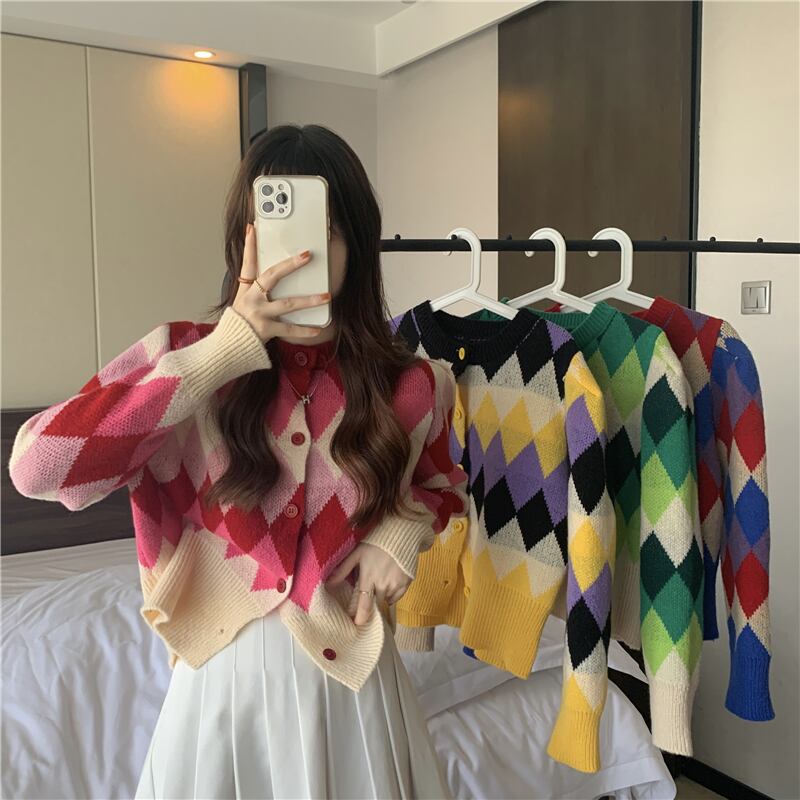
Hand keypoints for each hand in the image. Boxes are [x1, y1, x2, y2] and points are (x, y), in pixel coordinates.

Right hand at [232, 222, 330, 342]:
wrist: (227, 348)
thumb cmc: (238, 325)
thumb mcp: (241, 303)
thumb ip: (254, 290)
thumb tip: (268, 279)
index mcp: (245, 290)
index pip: (247, 263)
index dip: (250, 245)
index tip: (253, 227)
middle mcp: (252, 299)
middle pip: (272, 276)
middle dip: (291, 265)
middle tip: (307, 256)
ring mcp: (259, 314)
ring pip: (288, 303)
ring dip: (309, 300)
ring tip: (326, 296)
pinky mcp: (266, 329)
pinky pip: (289, 329)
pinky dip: (304, 330)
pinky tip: (317, 329)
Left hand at [325, 543, 411, 624]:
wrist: (400, 535)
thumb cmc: (375, 543)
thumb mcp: (356, 554)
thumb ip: (343, 570)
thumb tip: (328, 584)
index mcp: (369, 578)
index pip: (364, 604)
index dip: (361, 616)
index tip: (358, 624)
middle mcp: (383, 584)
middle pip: (376, 602)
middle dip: (371, 602)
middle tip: (368, 597)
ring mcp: (396, 584)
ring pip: (387, 600)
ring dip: (381, 597)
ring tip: (379, 585)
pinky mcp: (407, 583)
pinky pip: (398, 596)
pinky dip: (392, 594)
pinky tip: (388, 584)